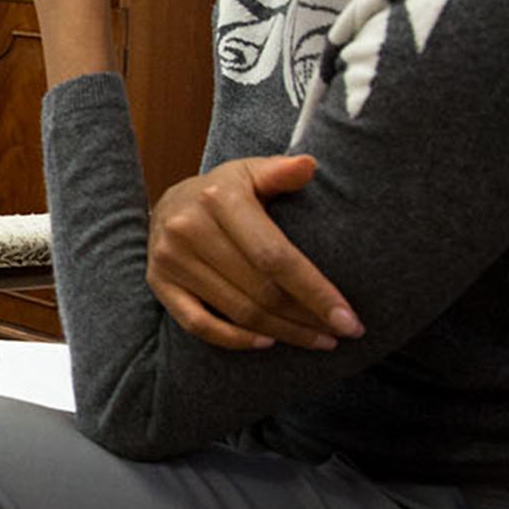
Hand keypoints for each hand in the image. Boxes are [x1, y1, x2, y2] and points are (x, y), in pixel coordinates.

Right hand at [146, 155, 363, 349]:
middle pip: (260, 290)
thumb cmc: (224, 191)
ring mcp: (170, 259)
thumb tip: (309, 166)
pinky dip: (235, 340)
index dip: (315, 291)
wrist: (170, 204)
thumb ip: (280, 171)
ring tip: (318, 340)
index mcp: (219, 198)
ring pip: (238, 311)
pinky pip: (199, 325)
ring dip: (283, 333)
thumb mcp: (251, 173)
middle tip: (340, 334)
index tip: (349, 320)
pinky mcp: (159, 284)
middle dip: (307, 318)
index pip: (275, 256)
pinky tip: (267, 343)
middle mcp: (189, 228)